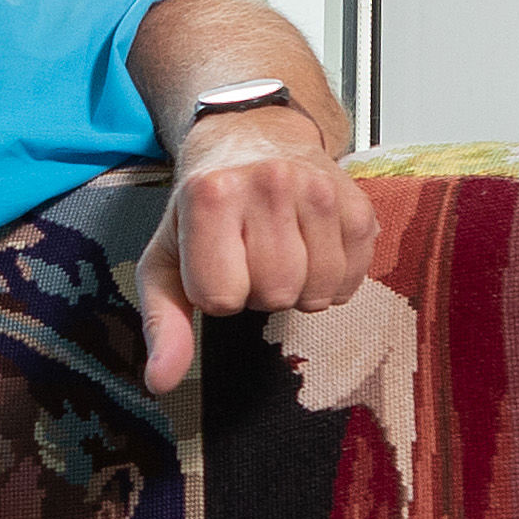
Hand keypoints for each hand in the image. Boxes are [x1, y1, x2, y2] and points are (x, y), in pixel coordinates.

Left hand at [136, 113, 383, 396]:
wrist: (252, 136)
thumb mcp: (168, 257)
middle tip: (251, 256)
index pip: (221, 297)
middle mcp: (268, 183)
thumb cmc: (204, 205)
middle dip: (259, 291)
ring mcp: (319, 190)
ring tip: (283, 253)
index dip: (217, 293)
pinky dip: (334, 281)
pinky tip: (314, 251)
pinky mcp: (358, 203)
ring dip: (299, 289)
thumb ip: (162, 322)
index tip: (217, 262)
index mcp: (210, 195)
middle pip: (274, 294)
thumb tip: (160, 382)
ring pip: (318, 291)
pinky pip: (354, 279)